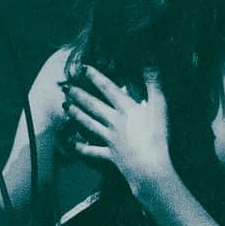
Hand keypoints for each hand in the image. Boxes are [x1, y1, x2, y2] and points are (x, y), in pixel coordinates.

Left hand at [59, 65, 173, 198]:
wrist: (149, 166)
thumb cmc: (157, 135)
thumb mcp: (160, 105)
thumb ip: (153, 82)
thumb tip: (149, 59)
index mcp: (126, 108)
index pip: (108, 88)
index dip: (95, 77)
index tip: (82, 68)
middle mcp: (114, 121)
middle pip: (93, 105)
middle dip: (79, 95)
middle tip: (65, 88)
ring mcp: (110, 139)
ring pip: (89, 124)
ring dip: (77, 114)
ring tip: (65, 107)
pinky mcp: (110, 155)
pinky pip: (93, 151)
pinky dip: (82, 148)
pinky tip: (73, 143)